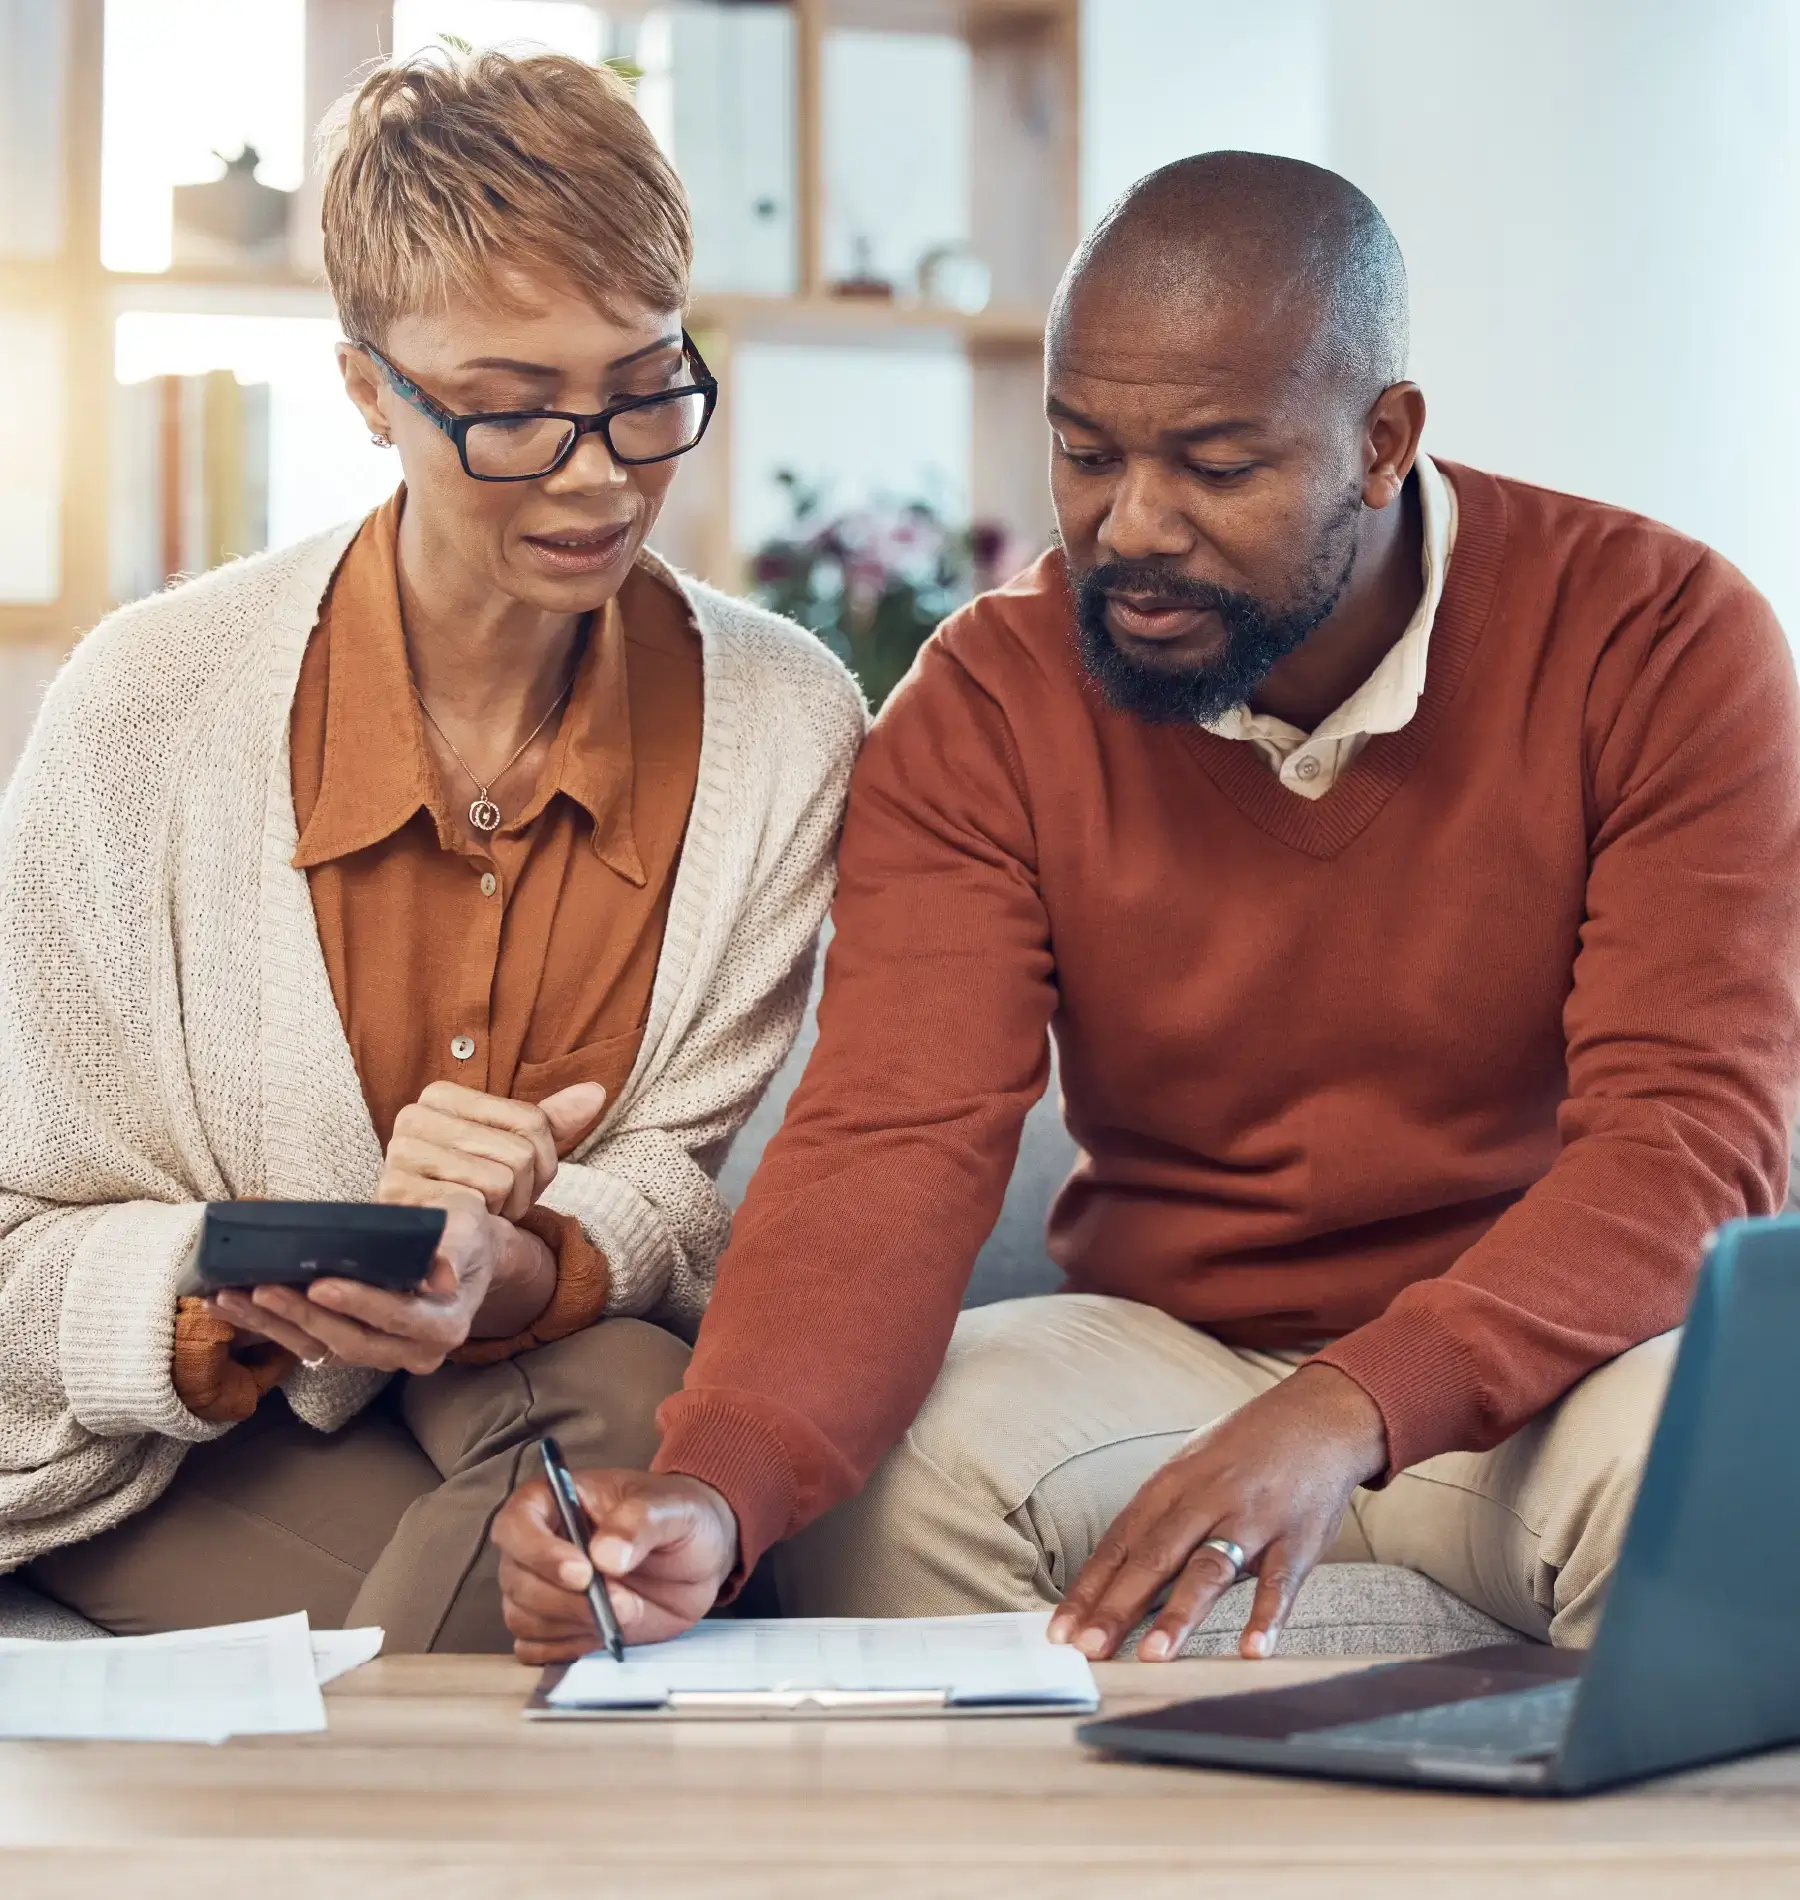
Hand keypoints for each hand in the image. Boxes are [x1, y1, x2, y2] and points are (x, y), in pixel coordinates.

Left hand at [210, 1196, 541, 1373]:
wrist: (465, 1257)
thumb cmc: (464, 1234)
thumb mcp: (468, 1228)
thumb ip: (454, 1248)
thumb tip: (442, 1276)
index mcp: (445, 1325)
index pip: (398, 1317)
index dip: (359, 1304)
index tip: (319, 1284)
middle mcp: (414, 1353)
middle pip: (351, 1342)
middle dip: (302, 1317)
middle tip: (261, 1289)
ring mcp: (381, 1356)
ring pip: (321, 1350)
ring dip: (273, 1327)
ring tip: (230, 1298)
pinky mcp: (352, 1349)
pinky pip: (308, 1345)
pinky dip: (269, 1328)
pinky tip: (233, 1306)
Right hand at [378, 1080, 607, 1220]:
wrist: (437, 1251)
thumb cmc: (478, 1192)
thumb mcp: (516, 1152)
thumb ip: (552, 1121)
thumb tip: (595, 1092)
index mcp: (441, 1096)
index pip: (533, 1121)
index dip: (541, 1160)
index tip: (513, 1177)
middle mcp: (413, 1117)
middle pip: (521, 1151)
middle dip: (520, 1189)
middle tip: (491, 1202)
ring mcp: (401, 1156)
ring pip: (502, 1179)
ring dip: (500, 1209)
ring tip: (473, 1212)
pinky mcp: (400, 1196)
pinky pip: (475, 1204)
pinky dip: (481, 1220)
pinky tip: (459, 1223)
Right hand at [493, 1470, 738, 1664]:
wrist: (701, 1555)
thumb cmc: (679, 1517)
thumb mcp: (672, 1509)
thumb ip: (639, 1523)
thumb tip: (606, 1556)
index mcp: (557, 1500)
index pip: (515, 1524)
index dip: (538, 1552)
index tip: (582, 1573)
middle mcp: (541, 1545)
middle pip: (515, 1579)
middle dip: (563, 1600)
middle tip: (615, 1601)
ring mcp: (545, 1588)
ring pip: (521, 1617)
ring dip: (569, 1625)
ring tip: (620, 1612)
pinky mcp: (558, 1625)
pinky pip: (534, 1648)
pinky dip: (565, 1649)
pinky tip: (601, 1634)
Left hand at [1047, 1364, 1388, 1662]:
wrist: (1316, 1416)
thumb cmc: (1242, 1451)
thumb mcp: (1189, 1469)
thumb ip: (1158, 1522)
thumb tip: (1115, 1577)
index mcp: (1170, 1485)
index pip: (1119, 1543)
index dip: (1088, 1589)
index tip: (1060, 1632)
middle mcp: (1204, 1500)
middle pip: (1153, 1559)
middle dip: (1117, 1607)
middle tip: (1088, 1651)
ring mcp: (1251, 1520)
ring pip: (1209, 1570)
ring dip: (1180, 1615)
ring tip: (1153, 1657)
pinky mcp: (1297, 1539)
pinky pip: (1279, 1582)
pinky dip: (1267, 1616)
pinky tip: (1253, 1650)